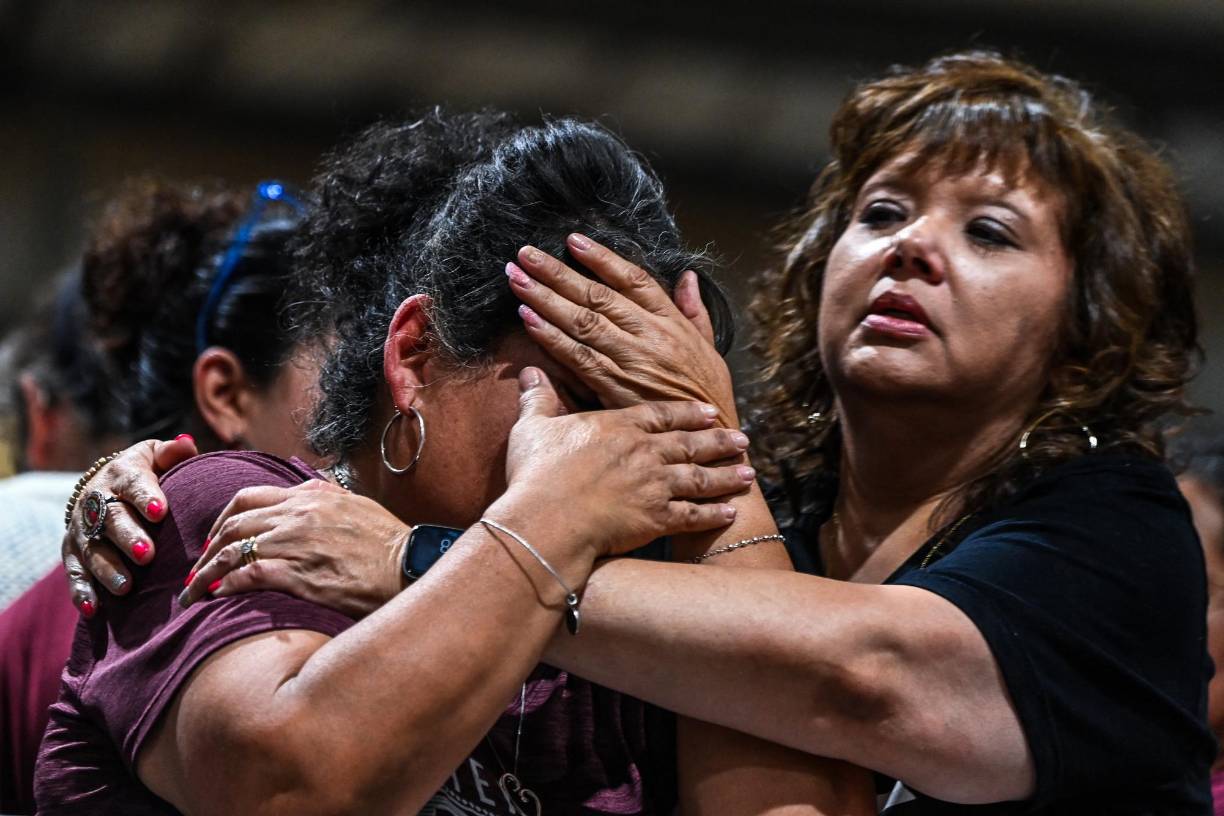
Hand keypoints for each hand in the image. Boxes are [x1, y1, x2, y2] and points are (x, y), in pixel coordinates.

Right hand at [62, 435, 197, 615]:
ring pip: (92, 550)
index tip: (161, 511)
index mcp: (121, 475)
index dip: (146, 497)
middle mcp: (96, 501)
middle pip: (111, 520)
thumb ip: (172, 453)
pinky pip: (74, 573)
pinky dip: (81, 590)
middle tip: (147, 554)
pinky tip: (93, 608)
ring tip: (127, 587)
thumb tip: (187, 444)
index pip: (134, 484)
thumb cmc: (144, 473)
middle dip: (128, 537)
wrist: (104, 488)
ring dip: (108, 569)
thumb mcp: (155, 456)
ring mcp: (82, 529)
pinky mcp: (72, 552)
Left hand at [180, 480, 409, 615]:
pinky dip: (226, 586)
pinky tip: (217, 598)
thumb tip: (305, 496)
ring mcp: (296, 543)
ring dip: (206, 573)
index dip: (221, 520)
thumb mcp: (355, 505)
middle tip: (197, 570)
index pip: (248, 498)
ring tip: (194, 592)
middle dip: (207, 548)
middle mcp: (297, 514)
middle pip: (232, 524)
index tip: (215, 539)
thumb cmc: (388, 542)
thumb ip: (325, 498)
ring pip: (232, 551)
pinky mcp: (299, 575)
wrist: (411, 565)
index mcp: (310, 496)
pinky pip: (248, 576)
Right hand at [496, 367, 752, 559]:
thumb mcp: (533, 429)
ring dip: (726, 475)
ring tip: (748, 473)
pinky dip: (713, 514)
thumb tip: (530, 374)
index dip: (687, 412)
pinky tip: (730, 512)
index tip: (708, 411)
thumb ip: (538, 400)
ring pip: (700, 477)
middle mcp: (644, 453)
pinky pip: (693, 515)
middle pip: (690, 443)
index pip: (661, 414)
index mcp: (619, 428)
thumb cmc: (536, 475)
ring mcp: (655, 486)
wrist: (547, 520)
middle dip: (718, 440)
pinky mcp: (656, 519)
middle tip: (742, 438)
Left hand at [506, 235, 738, 426]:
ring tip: (517, 280)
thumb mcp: (710, 347)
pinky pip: (578, 358)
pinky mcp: (615, 388)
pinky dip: (551, 338)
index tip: (572, 241)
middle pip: (597, 295)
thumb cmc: (707, 394)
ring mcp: (631, 361)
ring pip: (582, 322)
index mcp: (671, 321)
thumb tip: (688, 277)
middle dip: (557, 272)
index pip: (632, 279)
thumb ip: (695, 310)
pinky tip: (528, 320)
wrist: (709, 440)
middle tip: (525, 255)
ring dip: (545, 299)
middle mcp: (649, 336)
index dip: (600, 258)